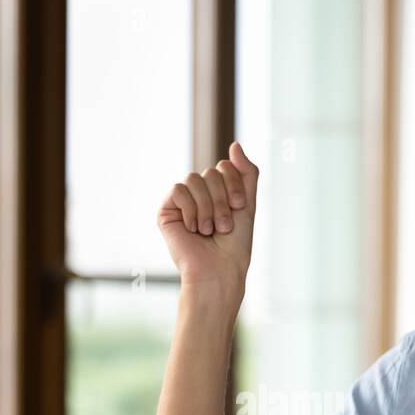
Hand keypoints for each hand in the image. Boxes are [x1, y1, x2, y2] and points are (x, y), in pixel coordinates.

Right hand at [157, 140, 258, 291]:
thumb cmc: (234, 244)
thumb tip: (235, 144)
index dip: (234, 184)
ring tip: (208, 230)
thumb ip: (246, 173)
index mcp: (218, 191)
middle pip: (210, 172)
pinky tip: (192, 228)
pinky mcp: (166, 210)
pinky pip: (179, 190)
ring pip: (194, 179)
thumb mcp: (247, 204)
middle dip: (221, 200)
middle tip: (223, 226)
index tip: (239, 208)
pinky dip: (191, 209)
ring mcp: (182, 201)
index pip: (224, 166)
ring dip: (207, 207)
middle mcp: (200, 194)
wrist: (218, 269)